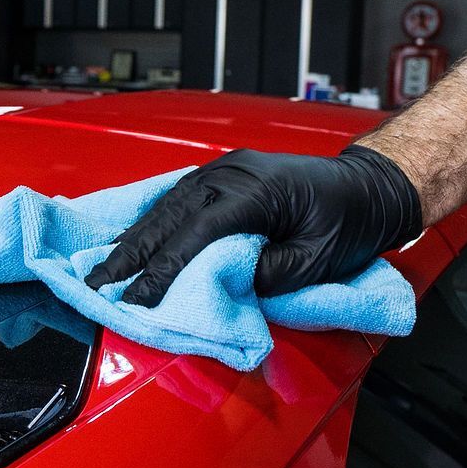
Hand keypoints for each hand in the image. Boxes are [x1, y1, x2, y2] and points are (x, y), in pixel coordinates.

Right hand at [84, 145, 421, 304]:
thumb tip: (221, 284)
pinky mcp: (221, 175)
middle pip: (169, 217)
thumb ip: (266, 274)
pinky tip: (129, 239)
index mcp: (257, 191)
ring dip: (133, 239)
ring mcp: (224, 169)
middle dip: (131, 254)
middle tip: (98, 284)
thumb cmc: (348, 222)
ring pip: (166, 206)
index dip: (164, 269)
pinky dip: (150, 223)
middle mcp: (231, 173)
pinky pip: (176, 199)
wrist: (368, 185)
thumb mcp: (315, 260)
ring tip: (104, 267)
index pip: (197, 234)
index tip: (138, 298)